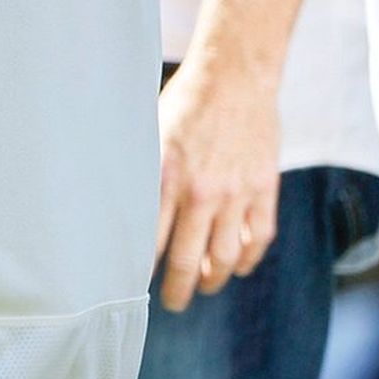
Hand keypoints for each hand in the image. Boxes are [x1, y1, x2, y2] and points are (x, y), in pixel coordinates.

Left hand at [153, 54, 281, 311]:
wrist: (236, 75)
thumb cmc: (185, 100)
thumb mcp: (149, 130)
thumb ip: (140, 171)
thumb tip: (114, 204)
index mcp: (164, 177)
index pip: (148, 243)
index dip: (141, 271)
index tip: (134, 285)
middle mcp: (200, 192)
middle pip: (185, 262)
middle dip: (176, 291)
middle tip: (172, 303)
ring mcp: (235, 194)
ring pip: (223, 260)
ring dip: (212, 280)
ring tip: (204, 285)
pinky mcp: (264, 190)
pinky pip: (257, 239)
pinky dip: (247, 260)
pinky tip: (237, 266)